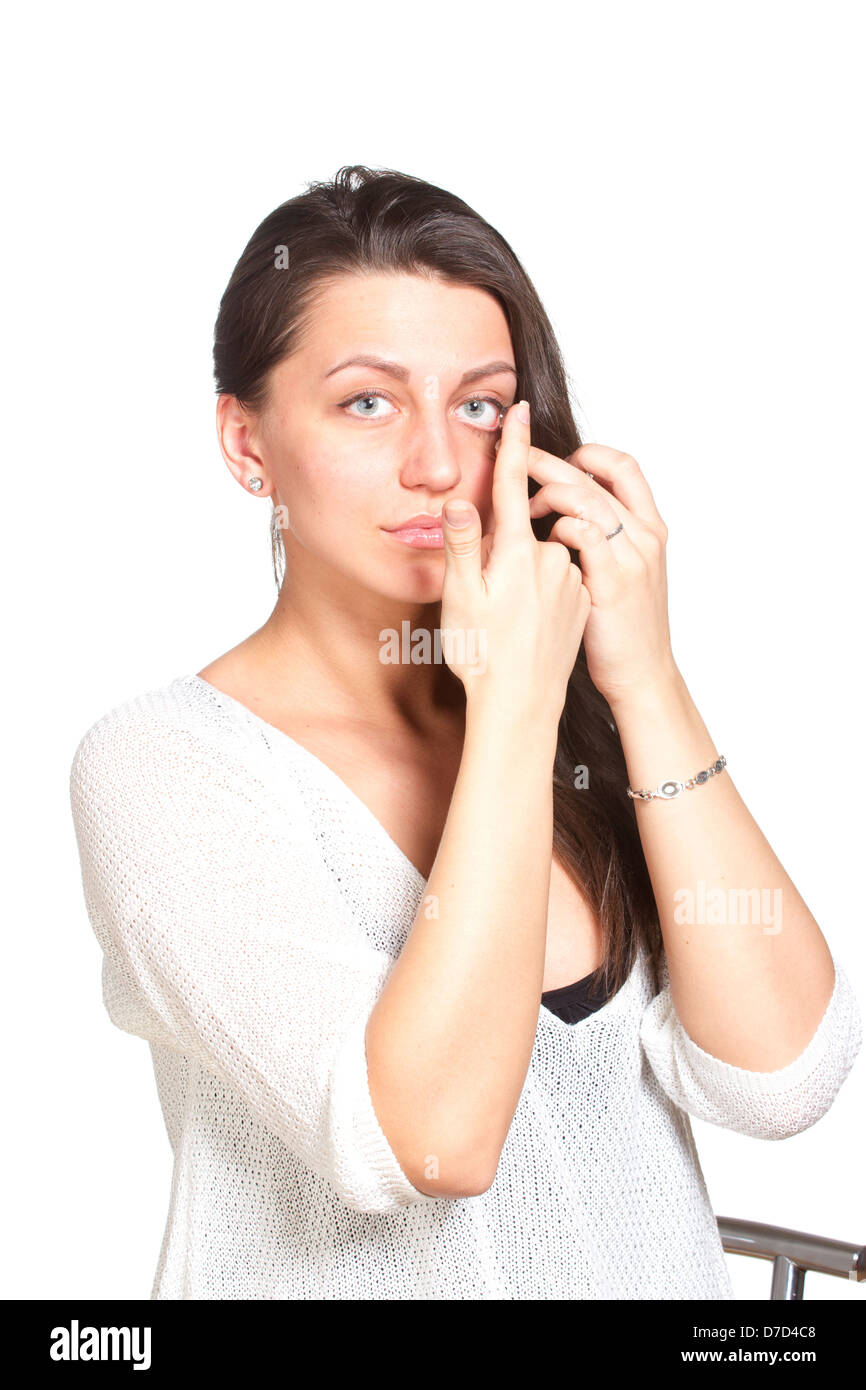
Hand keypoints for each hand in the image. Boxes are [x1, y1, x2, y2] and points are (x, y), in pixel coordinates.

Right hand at [439, 402, 591, 724]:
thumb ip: (462, 545)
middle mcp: (553, 559)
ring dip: (522, 567)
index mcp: (518, 553)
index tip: (520, 411)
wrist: (521, 708)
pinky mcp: (584, 600)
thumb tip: (460, 501)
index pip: (514, 485)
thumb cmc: (483, 657)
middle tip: (486, 584)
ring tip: (501, 612)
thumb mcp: (460, 598)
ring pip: (543, 553)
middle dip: (506, 536)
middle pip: (527, 524)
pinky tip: (524, 619)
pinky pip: (560, 577)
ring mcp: (572, 580)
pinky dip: (541, 586)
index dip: (514, 447)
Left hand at [524, 441, 676, 706]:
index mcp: (649, 528)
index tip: (556, 459)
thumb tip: (568, 509)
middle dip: (549, 463)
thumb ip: (604, 538)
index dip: (588, 453)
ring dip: (547, 493)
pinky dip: (557, 527)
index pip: (624, 466)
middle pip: (594, 477)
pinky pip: (584, 533)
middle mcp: (645, 536)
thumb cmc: (624, 626)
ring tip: (521, 508)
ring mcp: (631, 557)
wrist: (642, 674)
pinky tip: (538, 541)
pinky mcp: (613, 581)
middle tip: (515, 461)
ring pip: (586, 498)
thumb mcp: (624, 573)